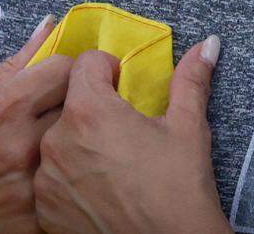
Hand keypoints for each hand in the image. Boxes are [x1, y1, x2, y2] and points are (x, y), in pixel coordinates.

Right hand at [0, 14, 70, 233]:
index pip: (65, 70)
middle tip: (59, 110)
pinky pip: (67, 188)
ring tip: (56, 144)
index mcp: (2, 105)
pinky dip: (62, 181)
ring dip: (71, 142)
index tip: (59, 79)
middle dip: (73, 103)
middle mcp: (20, 142)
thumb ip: (16, 64)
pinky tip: (48, 179)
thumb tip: (48, 27)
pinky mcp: (36, 221)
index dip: (66, 71)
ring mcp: (31, 185)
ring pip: (76, 148)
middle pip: (78, 105)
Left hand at [33, 36, 231, 233]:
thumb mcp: (188, 128)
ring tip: (110, 162)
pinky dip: (69, 178)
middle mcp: (57, 140)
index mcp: (89, 110)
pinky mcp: (45, 210)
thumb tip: (207, 44)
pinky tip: (97, 189)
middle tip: (121, 129)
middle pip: (68, 101)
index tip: (123, 87)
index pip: (84, 63)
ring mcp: (47, 178)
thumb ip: (190, 79)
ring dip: (77, 142)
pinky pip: (50, 177)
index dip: (108, 70)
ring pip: (56, 139)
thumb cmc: (180, 191)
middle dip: (92, 107)